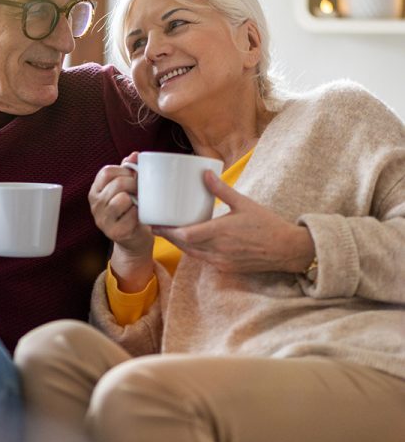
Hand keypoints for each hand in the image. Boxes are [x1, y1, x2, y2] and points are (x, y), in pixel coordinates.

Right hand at [89, 153, 154, 290]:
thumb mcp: (126, 189)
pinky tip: (139, 217)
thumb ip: (128, 171)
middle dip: (134, 184)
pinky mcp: (114, 232)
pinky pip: (131, 215)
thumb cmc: (131, 211)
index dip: (124, 171)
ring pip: (122, 199)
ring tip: (139, 204)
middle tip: (141, 191)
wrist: (134, 241)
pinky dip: (139, 214)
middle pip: (117, 183)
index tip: (133, 177)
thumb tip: (134, 154)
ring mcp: (103, 220)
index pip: (107, 171)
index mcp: (95, 191)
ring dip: (136, 200)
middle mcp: (95, 205)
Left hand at [153, 171, 314, 273]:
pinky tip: (190, 242)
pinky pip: (203, 259)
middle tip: (156, 226)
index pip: (186, 235)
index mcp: (221, 232)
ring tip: (168, 232)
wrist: (287, 250)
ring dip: (179, 244)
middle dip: (168, 236)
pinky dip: (193, 251)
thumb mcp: (244, 203)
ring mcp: (221, 261)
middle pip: (184, 246)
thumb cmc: (267, 224)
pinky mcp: (226, 268)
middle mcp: (218, 250)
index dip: (168, 231)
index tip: (156, 222)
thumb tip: (204, 173)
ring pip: (192, 254)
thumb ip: (221, 190)